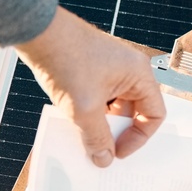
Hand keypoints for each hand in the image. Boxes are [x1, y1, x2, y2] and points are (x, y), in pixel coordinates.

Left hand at [15, 6, 165, 166]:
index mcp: (139, 74)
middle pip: (133, 112)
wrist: (37, 33)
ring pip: (113, 106)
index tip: (119, 151)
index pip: (154, 114)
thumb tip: (104, 157)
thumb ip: (97, 138)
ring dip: (100, 123)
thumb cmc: (66, 58)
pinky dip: (89, 112)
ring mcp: (109, 68)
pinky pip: (98, 98)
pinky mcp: (91, 69)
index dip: (139, 137)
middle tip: (101, 148)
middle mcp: (128, 70)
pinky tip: (73, 120)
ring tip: (84, 134)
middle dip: (117, 132)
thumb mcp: (84, 109)